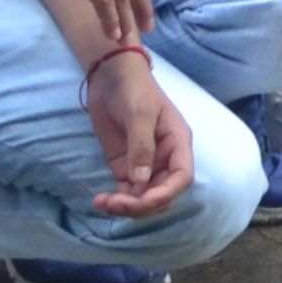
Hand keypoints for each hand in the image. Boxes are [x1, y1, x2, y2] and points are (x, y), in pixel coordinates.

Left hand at [81, 48, 195, 219]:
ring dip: (126, 206)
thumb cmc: (133, 88)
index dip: (166, 193)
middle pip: (162, 193)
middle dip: (142, 204)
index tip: (143, 200)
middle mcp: (165, 158)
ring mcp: (144, 164)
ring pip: (143, 197)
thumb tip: (141, 180)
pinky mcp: (125, 166)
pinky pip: (126, 191)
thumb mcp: (140, 113)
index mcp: (177, 143)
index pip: (182, 177)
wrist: (110, 77)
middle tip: (115, 202)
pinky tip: (100, 200)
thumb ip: (142, 146)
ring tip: (103, 202)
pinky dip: (116, 200)